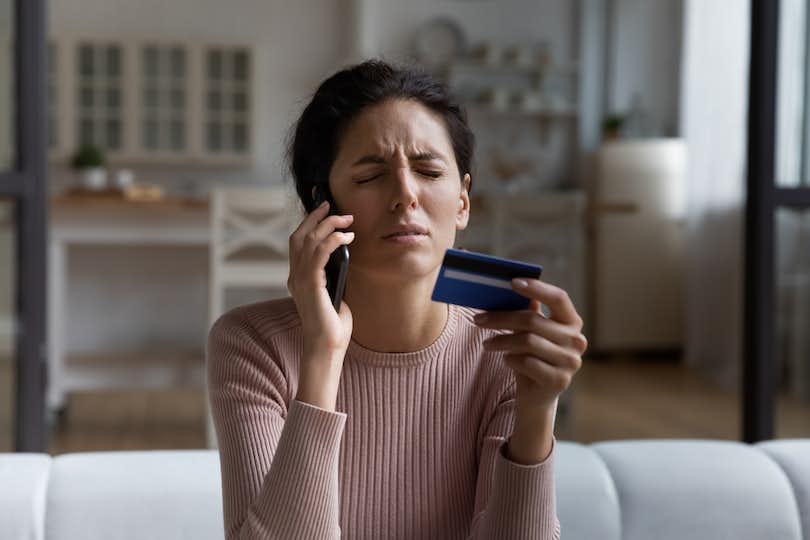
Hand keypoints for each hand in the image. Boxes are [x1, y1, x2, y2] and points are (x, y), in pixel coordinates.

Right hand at [287, 200, 355, 357]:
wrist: (327, 347)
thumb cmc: (333, 325)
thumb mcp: (335, 293)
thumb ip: (334, 275)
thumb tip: (345, 256)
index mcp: (298, 278)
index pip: (298, 242)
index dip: (308, 222)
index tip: (324, 209)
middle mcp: (295, 277)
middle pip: (299, 236)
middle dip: (316, 217)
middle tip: (332, 206)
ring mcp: (300, 281)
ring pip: (309, 241)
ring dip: (328, 225)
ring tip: (347, 220)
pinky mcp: (311, 285)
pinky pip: (318, 254)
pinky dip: (332, 240)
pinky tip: (347, 237)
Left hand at [473, 278, 586, 412]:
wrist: (536, 395)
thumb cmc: (531, 356)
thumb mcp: (529, 332)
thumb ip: (526, 311)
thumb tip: (508, 288)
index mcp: (572, 322)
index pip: (559, 297)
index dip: (537, 288)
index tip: (512, 281)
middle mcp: (576, 340)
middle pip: (534, 320)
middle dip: (502, 318)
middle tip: (477, 319)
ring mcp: (571, 361)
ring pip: (528, 341)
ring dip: (501, 341)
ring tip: (486, 344)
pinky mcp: (559, 380)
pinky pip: (527, 363)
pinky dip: (511, 359)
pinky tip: (507, 360)